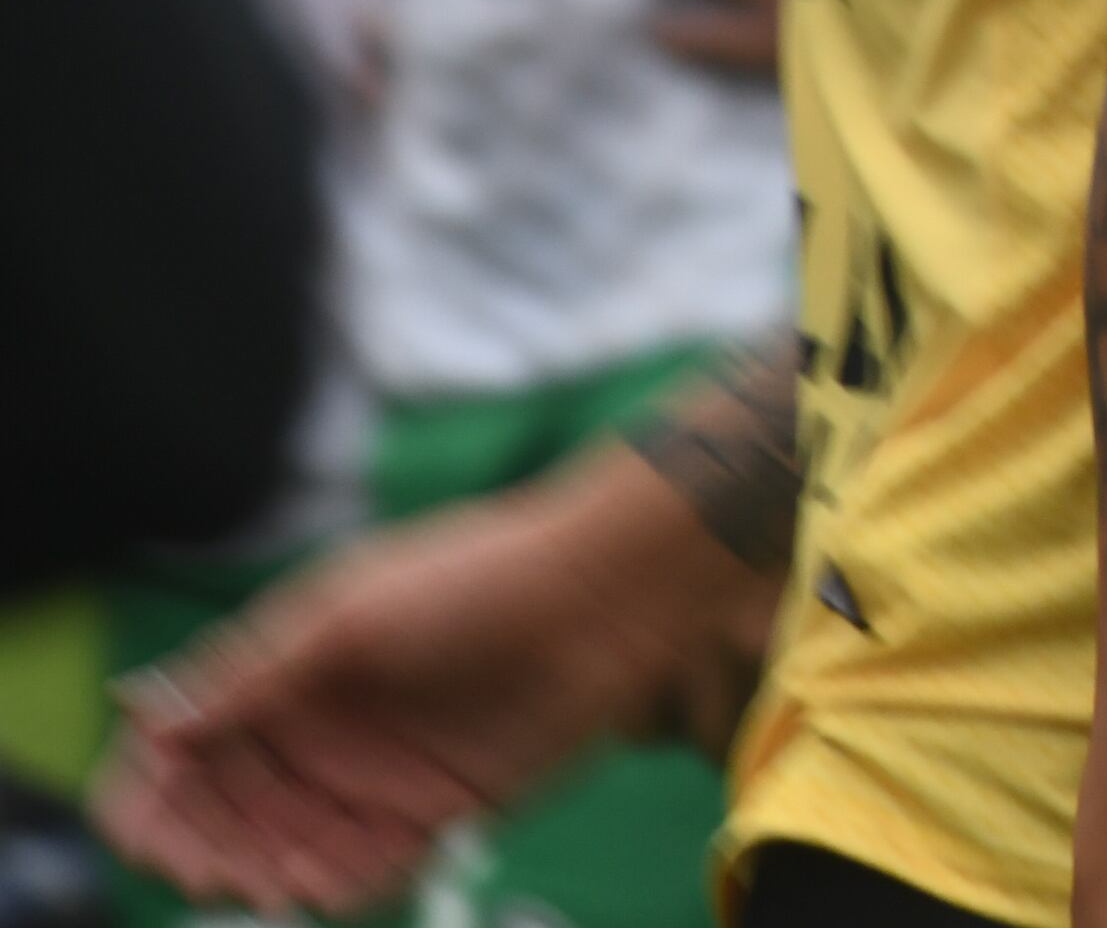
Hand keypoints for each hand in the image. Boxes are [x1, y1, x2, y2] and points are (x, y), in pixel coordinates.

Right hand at [97, 454, 759, 914]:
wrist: (604, 593)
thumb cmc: (479, 574)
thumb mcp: (347, 613)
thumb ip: (250, 675)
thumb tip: (144, 715)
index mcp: (284, 672)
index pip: (185, 749)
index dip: (152, 792)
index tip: (144, 825)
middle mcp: (321, 730)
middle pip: (225, 814)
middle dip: (201, 848)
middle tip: (205, 869)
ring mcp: (375, 774)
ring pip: (288, 850)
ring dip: (264, 876)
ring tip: (268, 884)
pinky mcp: (436, 809)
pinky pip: (368, 867)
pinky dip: (336, 886)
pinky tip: (318, 888)